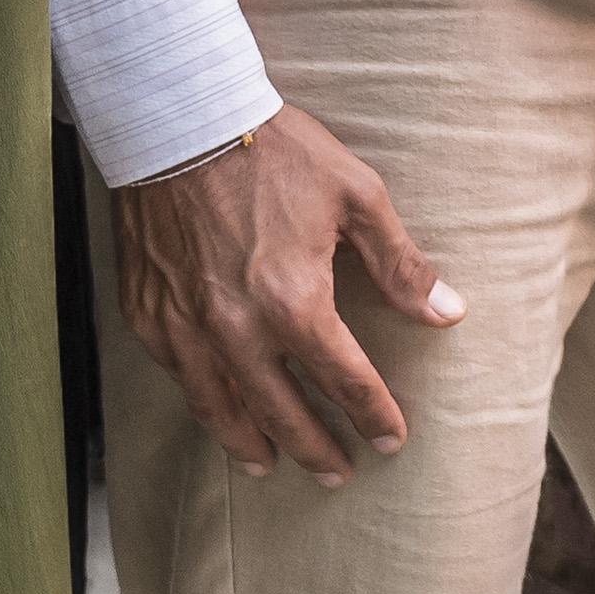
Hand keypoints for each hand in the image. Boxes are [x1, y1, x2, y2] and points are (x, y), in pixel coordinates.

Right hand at [105, 101, 462, 487]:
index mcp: (292, 301)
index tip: (392, 439)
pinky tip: (216, 410)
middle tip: (338, 473)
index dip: (372, 413)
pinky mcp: (146, 312)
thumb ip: (400, 264)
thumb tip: (448, 312)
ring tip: (269, 466)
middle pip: (281, 411)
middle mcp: (234, 328)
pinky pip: (177, 375)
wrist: (175, 120)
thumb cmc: (273, 151)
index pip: (344, 379)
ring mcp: (183, 325)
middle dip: (315, 448)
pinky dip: (202, 402)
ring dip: (248, 442)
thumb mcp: (356, 196)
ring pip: (219, 408)